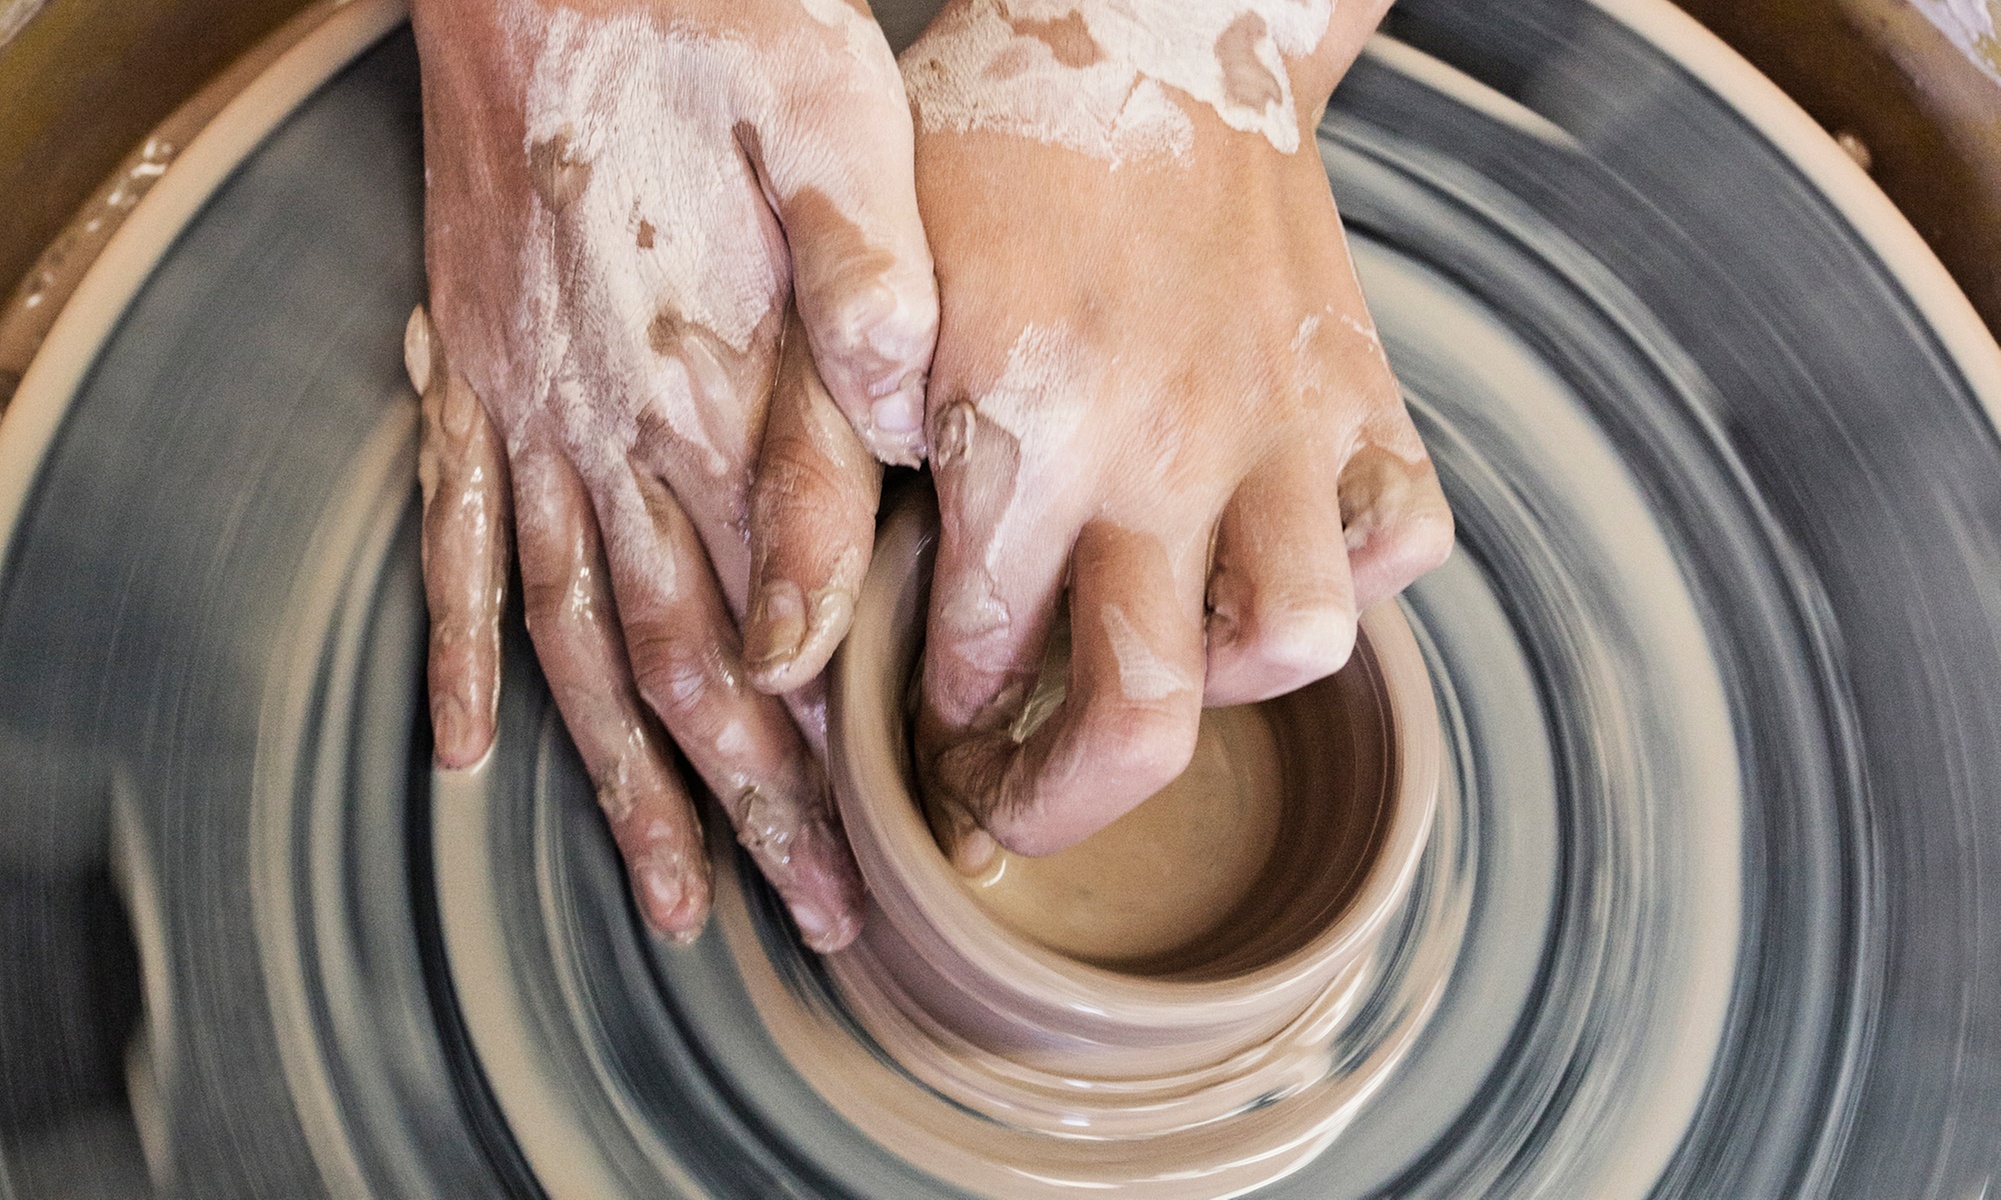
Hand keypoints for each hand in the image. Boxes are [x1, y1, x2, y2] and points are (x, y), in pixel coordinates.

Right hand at [408, 0, 936, 949]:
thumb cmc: (708, 23)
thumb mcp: (830, 116)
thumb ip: (867, 285)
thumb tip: (906, 440)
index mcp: (709, 380)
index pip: (770, 606)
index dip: (818, 742)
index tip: (864, 848)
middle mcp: (608, 428)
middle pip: (676, 660)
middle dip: (743, 805)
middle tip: (796, 920)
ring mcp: (526, 415)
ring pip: (572, 639)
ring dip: (616, 779)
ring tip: (662, 895)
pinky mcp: (473, 380)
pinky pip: (461, 546)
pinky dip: (463, 654)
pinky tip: (459, 752)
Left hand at [898, 0, 1451, 864]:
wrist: (1150, 17)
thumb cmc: (987, 143)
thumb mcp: (866, 278)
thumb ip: (823, 452)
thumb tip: (794, 634)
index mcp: (1026, 408)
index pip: (975, 648)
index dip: (931, 723)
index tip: (915, 737)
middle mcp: (1167, 436)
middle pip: (1141, 713)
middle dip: (1059, 802)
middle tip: (1009, 811)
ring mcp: (1279, 418)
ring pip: (1301, 643)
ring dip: (1217, 695)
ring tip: (1148, 679)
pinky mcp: (1357, 389)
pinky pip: (1405, 534)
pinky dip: (1352, 580)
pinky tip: (1264, 569)